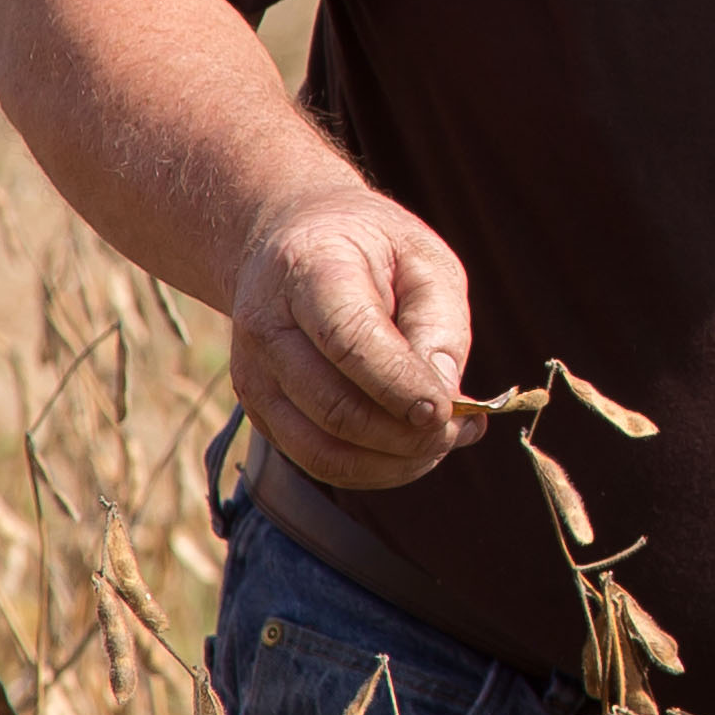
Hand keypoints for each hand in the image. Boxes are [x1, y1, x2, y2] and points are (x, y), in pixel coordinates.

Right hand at [229, 185, 485, 490]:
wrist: (289, 245)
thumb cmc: (370, 251)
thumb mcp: (421, 261)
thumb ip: (438, 326)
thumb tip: (445, 402)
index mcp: (309, 272)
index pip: (350, 343)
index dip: (401, 386)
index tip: (447, 412)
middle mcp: (267, 328)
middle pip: (335, 408)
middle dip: (406, 436)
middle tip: (459, 430)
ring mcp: (255, 375)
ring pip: (322, 451)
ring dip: (392, 463)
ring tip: (442, 442)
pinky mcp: (258, 411)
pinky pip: (316, 461)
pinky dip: (371, 469)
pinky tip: (411, 448)